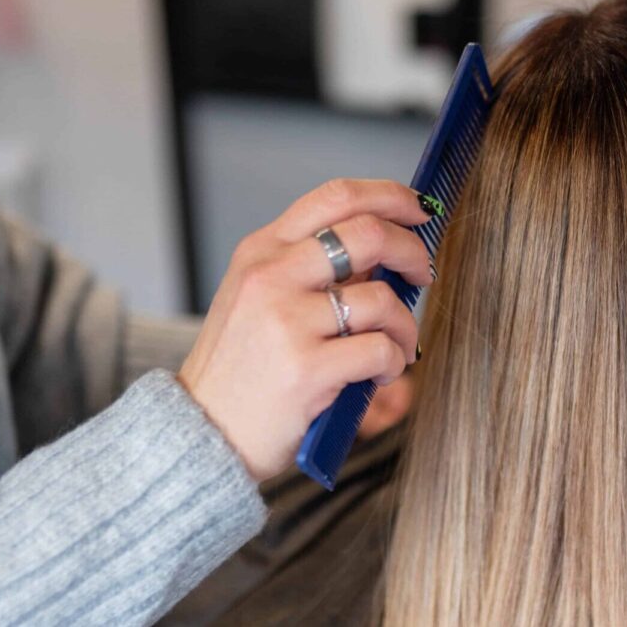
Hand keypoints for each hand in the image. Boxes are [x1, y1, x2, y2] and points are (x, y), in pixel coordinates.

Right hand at [178, 179, 433, 481]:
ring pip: (382, 300)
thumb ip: (314, 268)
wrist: (203, 431)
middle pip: (368, 233)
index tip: (419, 211)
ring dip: (406, 325)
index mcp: (262, 251)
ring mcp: (286, 321)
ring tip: (399, 346)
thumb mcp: (261, 298)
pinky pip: (380, 350)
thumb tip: (389, 249)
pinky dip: (394, 362)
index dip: (390, 196)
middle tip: (422, 275)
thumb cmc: (242, 367)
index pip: (335, 197)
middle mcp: (271, 276)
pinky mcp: (306, 368)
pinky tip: (381, 374)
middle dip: (412, 252)